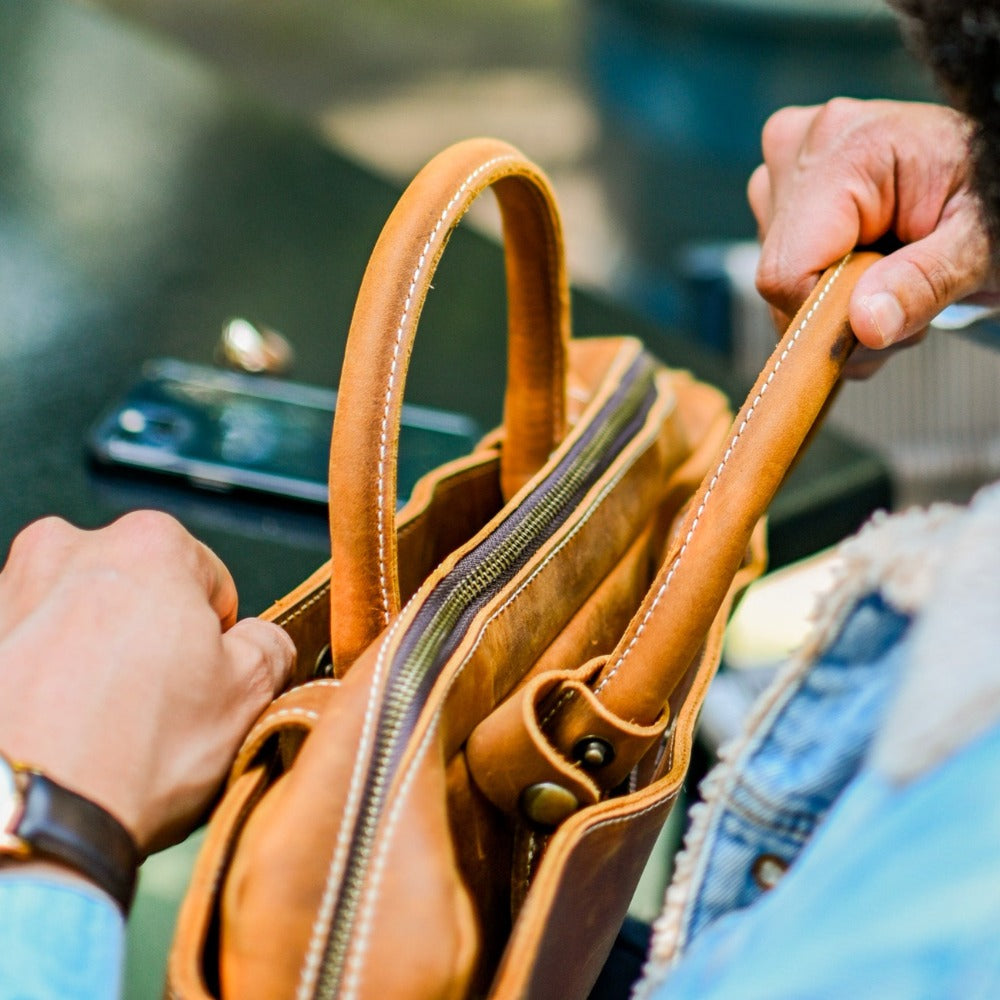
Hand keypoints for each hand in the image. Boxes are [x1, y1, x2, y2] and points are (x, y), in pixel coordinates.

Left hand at [0, 511, 295, 853]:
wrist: (22, 816)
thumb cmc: (129, 757)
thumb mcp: (249, 696)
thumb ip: (271, 645)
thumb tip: (261, 641)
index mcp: (149, 545)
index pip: (211, 580)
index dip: (217, 636)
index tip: (204, 678)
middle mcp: (69, 549)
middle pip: (137, 592)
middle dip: (150, 638)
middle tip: (155, 706)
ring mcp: (7, 592)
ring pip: (76, 619)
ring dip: (92, 657)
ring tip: (99, 726)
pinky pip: (25, 651)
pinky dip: (42, 679)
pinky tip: (56, 729)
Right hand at [748, 98, 999, 366]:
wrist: (989, 173)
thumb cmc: (989, 198)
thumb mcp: (978, 244)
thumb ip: (924, 283)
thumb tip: (866, 324)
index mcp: (846, 149)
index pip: (788, 272)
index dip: (828, 318)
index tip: (883, 324)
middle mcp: (799, 148)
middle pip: (779, 280)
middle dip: (836, 313)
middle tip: (902, 298)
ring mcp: (784, 169)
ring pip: (778, 281)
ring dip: (833, 305)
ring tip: (890, 276)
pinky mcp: (779, 190)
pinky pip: (780, 268)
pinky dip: (823, 288)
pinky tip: (866, 268)